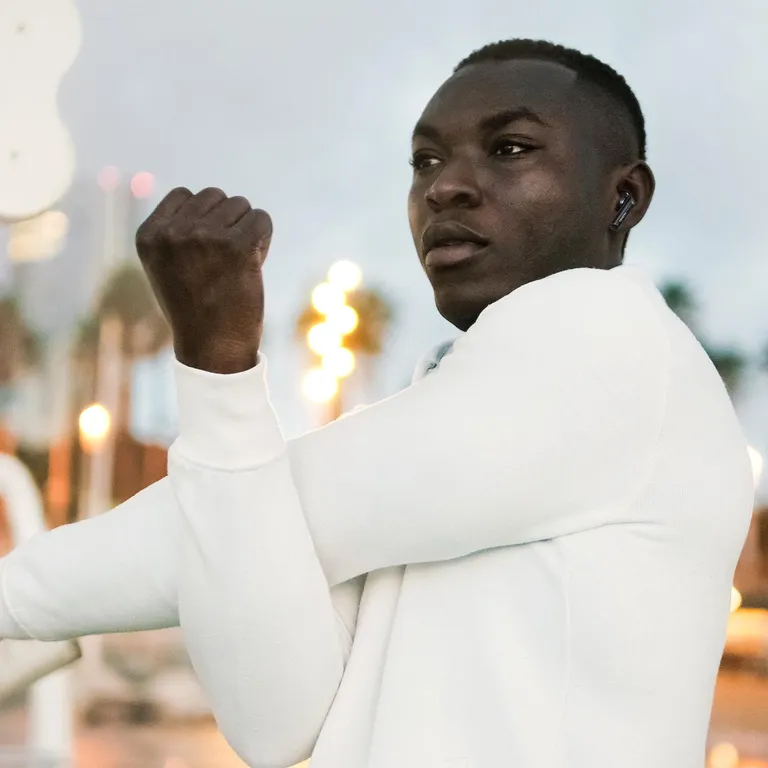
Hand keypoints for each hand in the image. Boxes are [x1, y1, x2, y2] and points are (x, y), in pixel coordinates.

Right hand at [135, 187, 271, 373]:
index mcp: (149, 235)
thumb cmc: (195, 309)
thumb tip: (207, 198)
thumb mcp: (168, 267)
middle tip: (226, 258)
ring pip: (240, 205)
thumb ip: (177, 232)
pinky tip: (254, 262)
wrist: (213, 348)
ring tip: (237, 263)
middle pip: (214, 196)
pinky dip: (264, 237)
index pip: (183, 195)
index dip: (203, 217)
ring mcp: (205, 237)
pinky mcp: (237, 245)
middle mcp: (173, 233)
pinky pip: (261, 219)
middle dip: (226, 221)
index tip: (208, 247)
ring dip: (246, 229)